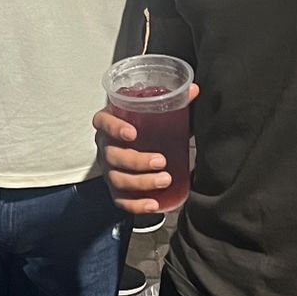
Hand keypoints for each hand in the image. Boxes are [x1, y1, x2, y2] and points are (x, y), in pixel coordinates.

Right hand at [93, 84, 199, 212]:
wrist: (139, 145)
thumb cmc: (146, 127)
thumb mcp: (157, 113)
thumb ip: (174, 103)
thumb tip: (194, 90)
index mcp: (110, 124)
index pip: (102, 122)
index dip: (114, 128)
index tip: (133, 133)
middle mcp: (105, 147)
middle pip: (112, 156)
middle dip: (136, 161)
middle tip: (161, 161)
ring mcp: (109, 170)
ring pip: (117, 179)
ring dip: (140, 182)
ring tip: (164, 180)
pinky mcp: (116, 189)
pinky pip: (121, 200)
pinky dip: (136, 205)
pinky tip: (154, 205)